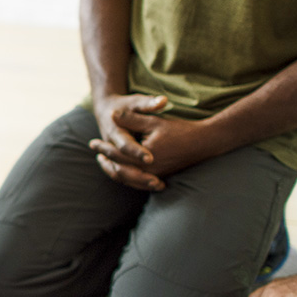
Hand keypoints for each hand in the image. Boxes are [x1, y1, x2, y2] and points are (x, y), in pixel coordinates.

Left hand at [90, 99, 226, 189]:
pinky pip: (138, 181)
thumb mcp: (153, 121)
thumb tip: (112, 114)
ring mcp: (155, 176)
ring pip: (128, 179)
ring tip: (105, 163)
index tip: (92, 142)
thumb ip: (132, 119)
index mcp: (145, 157)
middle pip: (120, 169)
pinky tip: (123, 170)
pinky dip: (127, 177)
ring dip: (115, 171)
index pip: (118, 154)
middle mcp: (149, 171)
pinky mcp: (161, 177)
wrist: (204, 142)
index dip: (103, 148)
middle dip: (106, 161)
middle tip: (95, 154)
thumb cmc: (179, 130)